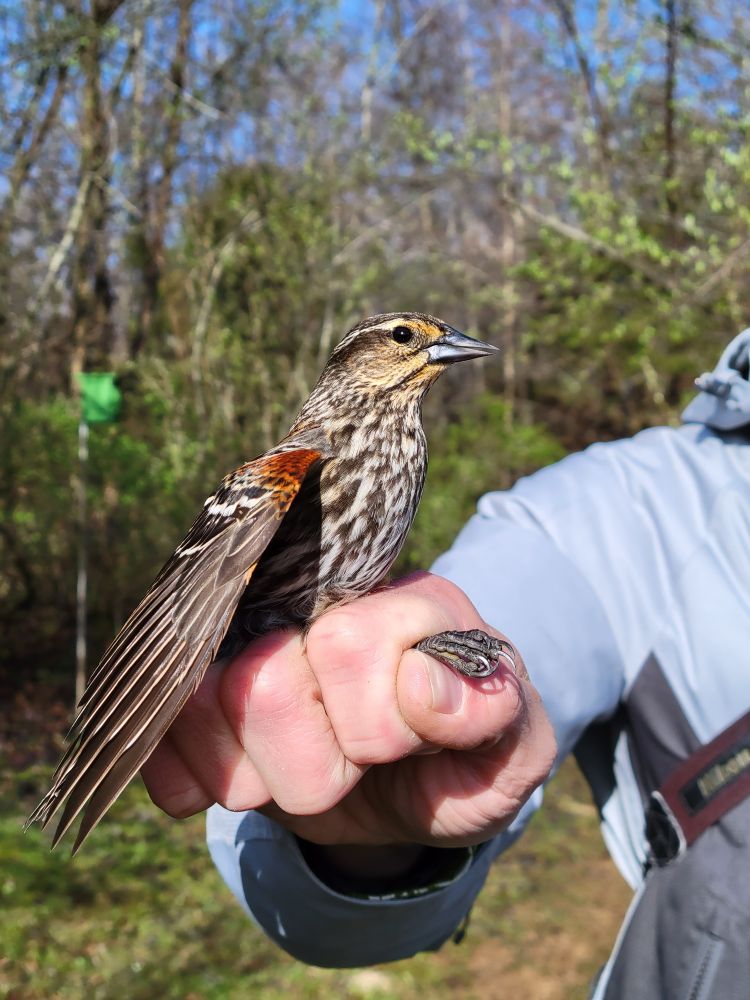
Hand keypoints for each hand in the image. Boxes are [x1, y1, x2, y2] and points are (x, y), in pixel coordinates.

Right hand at [141, 572, 556, 849]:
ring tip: (312, 774)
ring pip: (203, 704)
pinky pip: (158, 733)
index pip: (348, 645)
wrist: (416, 780)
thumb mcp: (511, 745)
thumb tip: (421, 687)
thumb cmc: (470, 755)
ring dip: (259, 778)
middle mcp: (317, 605)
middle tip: (359, 765)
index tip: (413, 747)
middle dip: (317, 766)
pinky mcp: (201, 691)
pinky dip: (192, 779)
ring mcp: (249, 643)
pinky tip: (252, 786)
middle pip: (263, 682)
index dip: (375, 727)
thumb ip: (493, 711)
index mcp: (400, 601)